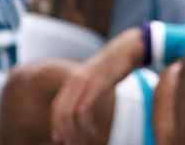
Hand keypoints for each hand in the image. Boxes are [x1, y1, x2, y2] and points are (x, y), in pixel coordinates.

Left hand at [50, 29, 142, 144]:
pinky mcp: (97, 84)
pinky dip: (86, 127)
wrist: (128, 48)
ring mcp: (85, 81)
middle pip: (60, 114)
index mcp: (73, 80)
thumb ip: (86, 91)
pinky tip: (95, 133)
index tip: (62, 141)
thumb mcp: (96, 78)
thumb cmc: (115, 66)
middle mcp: (75, 80)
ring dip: (75, 134)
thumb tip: (82, 112)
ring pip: (69, 115)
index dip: (56, 127)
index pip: (56, 108)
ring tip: (85, 143)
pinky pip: (84, 111)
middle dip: (65, 134)